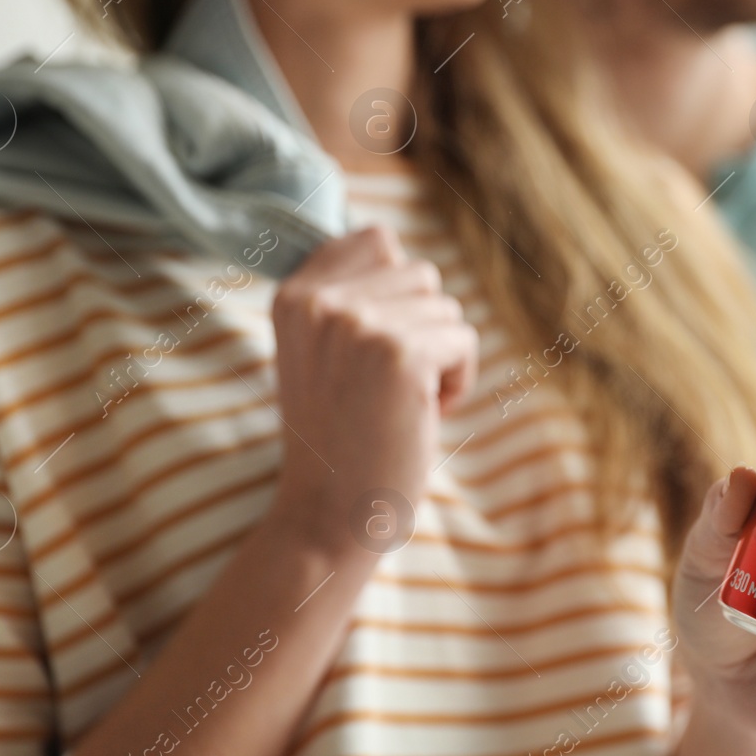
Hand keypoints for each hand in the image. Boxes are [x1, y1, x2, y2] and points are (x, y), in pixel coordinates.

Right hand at [266, 226, 477, 551]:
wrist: (327, 514)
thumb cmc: (338, 435)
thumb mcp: (316, 351)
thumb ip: (343, 294)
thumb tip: (389, 242)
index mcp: (293, 295)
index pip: (376, 241)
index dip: (395, 294)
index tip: (376, 350)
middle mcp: (320, 302)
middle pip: (419, 274)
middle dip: (422, 329)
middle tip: (387, 385)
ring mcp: (358, 325)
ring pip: (446, 308)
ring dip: (439, 357)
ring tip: (399, 401)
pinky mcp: (399, 354)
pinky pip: (463, 340)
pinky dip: (457, 380)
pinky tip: (422, 413)